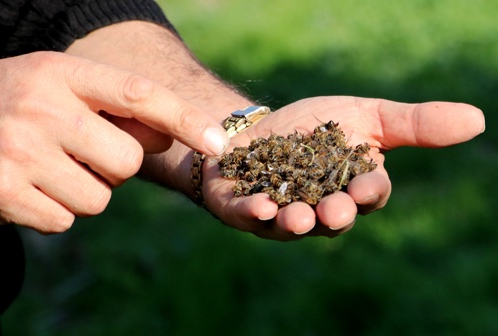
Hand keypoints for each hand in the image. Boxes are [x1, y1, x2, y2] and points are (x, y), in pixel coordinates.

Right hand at [0, 52, 228, 232]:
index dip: (184, 117)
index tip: (217, 140)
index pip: (137, 93)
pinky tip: (22, 189)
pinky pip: (64, 220)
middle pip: (127, 161)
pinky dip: (52, 212)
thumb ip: (105, 107)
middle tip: (78, 156)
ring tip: (43, 170)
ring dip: (81, 193)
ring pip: (98, 198)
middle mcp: (41, 107)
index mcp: (57, 72)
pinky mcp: (4, 194)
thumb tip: (167, 133)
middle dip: (114, 169)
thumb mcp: (46, 84)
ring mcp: (20, 152)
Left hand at [201, 96, 484, 240]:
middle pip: (333, 218)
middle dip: (336, 214)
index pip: (368, 195)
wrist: (256, 127)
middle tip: (335, 211)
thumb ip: (413, 124)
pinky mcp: (243, 209)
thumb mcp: (366, 116)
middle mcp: (320, 209)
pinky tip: (258, 205)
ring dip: (296, 221)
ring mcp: (281, 214)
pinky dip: (254, 211)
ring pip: (292, 225)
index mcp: (353, 189)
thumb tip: (477, 119)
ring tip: (298, 217)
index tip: (366, 187)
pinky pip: (249, 216)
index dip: (368, 192)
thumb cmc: (314, 125)